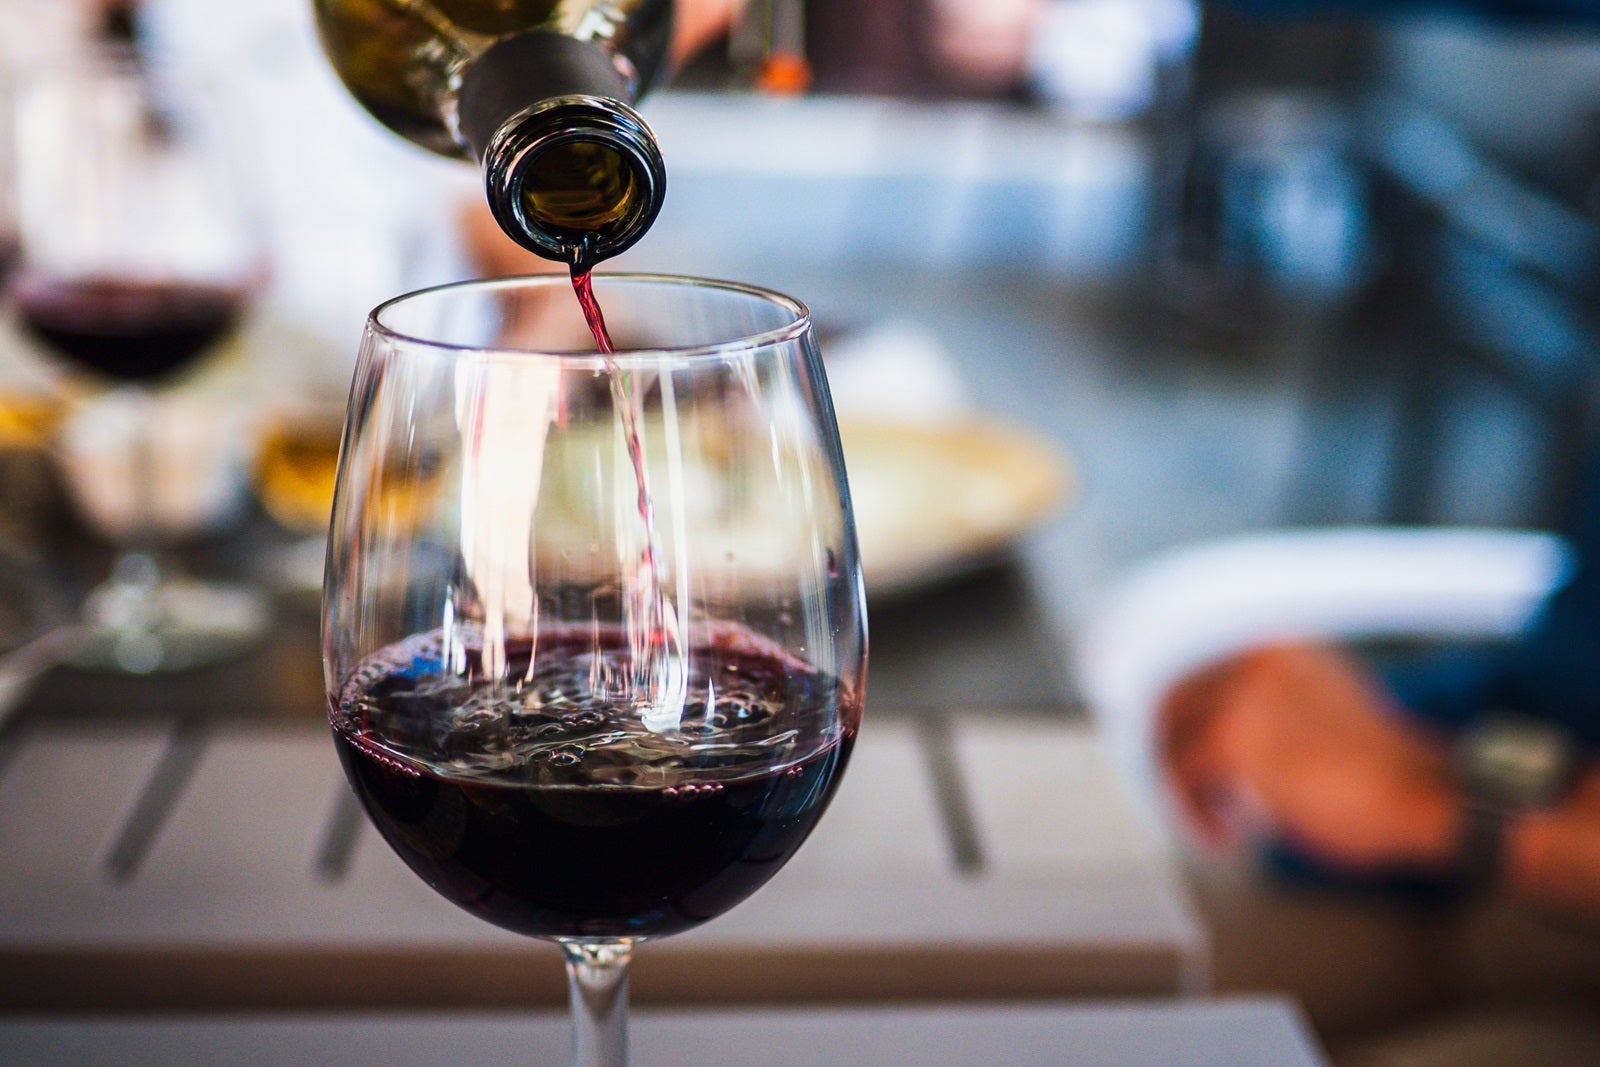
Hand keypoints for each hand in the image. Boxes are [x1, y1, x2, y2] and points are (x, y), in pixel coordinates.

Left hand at [1158, 643, 1460, 873]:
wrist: (1423, 793)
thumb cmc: (1381, 767)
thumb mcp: (1318, 707)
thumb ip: (1267, 705)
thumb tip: (1212, 728)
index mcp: (1275, 645)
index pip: (1197, 675)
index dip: (1182, 722)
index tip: (1177, 753)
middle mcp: (1251, 658)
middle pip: (1174, 705)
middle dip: (1172, 755)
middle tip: (1188, 793)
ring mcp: (1240, 694)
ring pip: (1173, 744)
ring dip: (1186, 789)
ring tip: (1216, 820)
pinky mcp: (1234, 738)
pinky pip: (1186, 779)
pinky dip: (1197, 812)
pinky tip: (1225, 834)